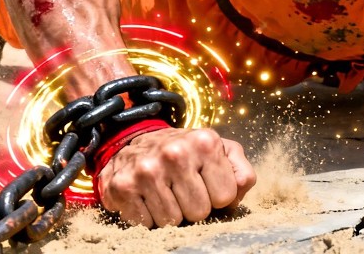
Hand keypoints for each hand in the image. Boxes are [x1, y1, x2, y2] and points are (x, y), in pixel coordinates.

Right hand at [96, 127, 256, 226]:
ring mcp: (146, 170)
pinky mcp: (123, 187)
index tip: (207, 184)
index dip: (218, 196)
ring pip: (173, 221)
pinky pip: (146, 224)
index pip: (225, 197)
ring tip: (166, 192)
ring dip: (172, 212)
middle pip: (199, 212)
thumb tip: (238, 195)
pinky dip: (149, 216)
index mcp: (205, 142)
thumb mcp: (221, 149)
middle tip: (184, 190)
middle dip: (195, 206)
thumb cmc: (188, 151)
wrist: (138, 140)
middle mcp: (175, 153)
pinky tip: (148, 197)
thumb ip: (240, 171)